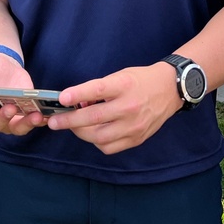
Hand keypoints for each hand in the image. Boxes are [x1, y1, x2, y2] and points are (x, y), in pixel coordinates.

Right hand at [0, 53, 46, 136]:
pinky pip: (31, 122)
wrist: (2, 65)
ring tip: (35, 115)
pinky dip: (39, 121)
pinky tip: (46, 114)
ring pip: (16, 129)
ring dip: (25, 124)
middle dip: (4, 118)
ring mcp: (9, 119)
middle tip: (11, 107)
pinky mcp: (24, 114)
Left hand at [48, 62, 180, 154]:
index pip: (97, 90)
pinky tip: (93, 133)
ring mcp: (134, 126)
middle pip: (94, 118)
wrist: (170, 90)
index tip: (62, 98)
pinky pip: (109, 147)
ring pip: (99, 137)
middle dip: (69, 121)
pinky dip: (97, 142)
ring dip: (81, 133)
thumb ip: (99, 89)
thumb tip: (77, 102)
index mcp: (124, 85)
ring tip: (73, 126)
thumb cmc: (141, 80)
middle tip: (54, 122)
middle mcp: (129, 107)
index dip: (78, 94)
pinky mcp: (136, 139)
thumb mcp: (120, 76)